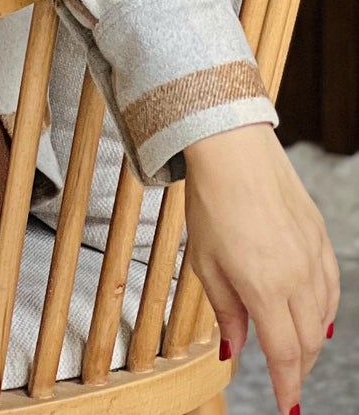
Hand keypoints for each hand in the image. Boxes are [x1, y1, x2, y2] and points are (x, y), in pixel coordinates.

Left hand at [184, 123, 338, 411]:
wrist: (232, 146)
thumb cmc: (211, 200)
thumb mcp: (204, 261)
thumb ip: (225, 309)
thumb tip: (235, 348)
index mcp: (265, 286)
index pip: (284, 352)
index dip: (287, 385)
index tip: (287, 406)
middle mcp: (297, 276)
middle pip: (307, 341)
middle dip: (298, 367)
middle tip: (286, 381)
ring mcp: (313, 255)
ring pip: (323, 316)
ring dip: (311, 341)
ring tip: (296, 352)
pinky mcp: (320, 236)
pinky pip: (331, 286)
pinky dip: (324, 309)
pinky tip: (315, 315)